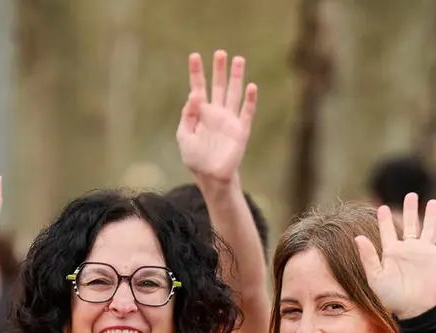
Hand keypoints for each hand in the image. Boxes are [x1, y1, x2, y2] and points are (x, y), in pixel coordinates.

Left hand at [176, 50, 257, 183]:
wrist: (210, 176)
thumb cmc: (195, 158)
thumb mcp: (184, 136)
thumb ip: (187, 115)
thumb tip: (194, 95)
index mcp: (201, 112)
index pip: (199, 87)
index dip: (196, 72)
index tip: (194, 56)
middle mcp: (217, 112)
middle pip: (219, 85)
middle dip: (219, 69)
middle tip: (220, 53)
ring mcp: (230, 120)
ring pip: (234, 93)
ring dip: (237, 77)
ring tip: (239, 60)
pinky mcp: (241, 130)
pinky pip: (247, 112)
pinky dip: (250, 100)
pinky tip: (251, 86)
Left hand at [355, 193, 435, 318]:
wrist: (415, 309)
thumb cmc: (392, 297)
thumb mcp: (376, 277)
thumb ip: (368, 257)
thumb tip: (358, 237)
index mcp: (393, 252)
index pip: (388, 231)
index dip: (386, 220)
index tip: (383, 208)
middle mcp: (409, 249)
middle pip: (410, 224)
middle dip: (410, 210)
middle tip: (410, 195)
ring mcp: (425, 253)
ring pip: (429, 229)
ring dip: (431, 216)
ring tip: (432, 202)